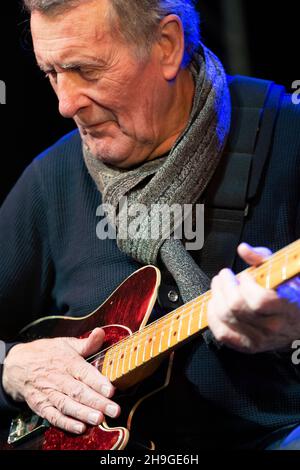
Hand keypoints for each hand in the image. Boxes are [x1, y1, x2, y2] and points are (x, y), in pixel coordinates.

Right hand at [2, 328, 119, 433]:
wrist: (17, 364)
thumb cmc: (47, 353)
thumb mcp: (66, 344)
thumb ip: (86, 343)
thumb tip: (100, 332)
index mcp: (67, 361)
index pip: (84, 372)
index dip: (98, 382)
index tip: (111, 390)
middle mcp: (58, 378)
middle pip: (78, 391)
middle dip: (97, 402)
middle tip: (113, 410)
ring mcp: (48, 393)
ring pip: (67, 405)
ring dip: (83, 413)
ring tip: (99, 419)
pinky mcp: (41, 405)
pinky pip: (54, 416)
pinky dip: (66, 423)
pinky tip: (80, 427)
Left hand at [207, 243, 299, 353]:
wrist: (297, 325)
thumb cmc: (288, 294)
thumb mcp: (281, 273)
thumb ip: (263, 258)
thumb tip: (243, 249)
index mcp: (286, 308)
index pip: (260, 300)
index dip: (247, 285)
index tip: (245, 275)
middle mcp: (272, 326)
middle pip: (236, 306)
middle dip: (225, 285)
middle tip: (224, 275)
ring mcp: (259, 339)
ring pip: (226, 317)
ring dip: (216, 296)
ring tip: (219, 285)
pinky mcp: (247, 346)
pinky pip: (222, 333)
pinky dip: (212, 317)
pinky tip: (215, 303)